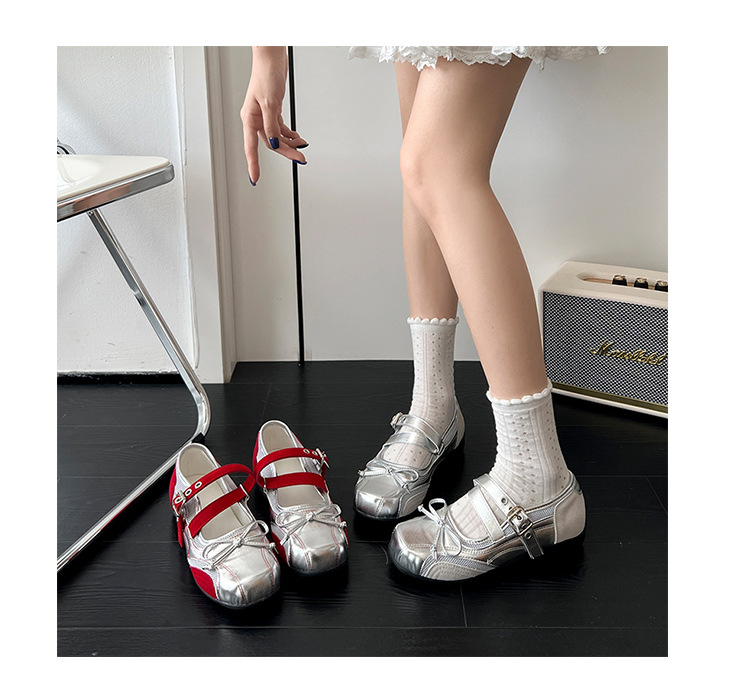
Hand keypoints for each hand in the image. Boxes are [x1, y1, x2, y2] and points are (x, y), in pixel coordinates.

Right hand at [240, 46, 307, 185]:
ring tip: (303, 148)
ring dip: (290, 143)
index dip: (253, 164)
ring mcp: (264, 115)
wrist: (271, 58)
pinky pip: (280, 128)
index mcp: (249, 118)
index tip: (255, 178)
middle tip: (300, 160)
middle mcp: (255, 118)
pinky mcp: (272, 110)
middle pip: (270, 143)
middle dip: (286, 152)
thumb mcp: (270, 103)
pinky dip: (289, 134)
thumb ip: (271, 126)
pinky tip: (297, 138)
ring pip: (277, 137)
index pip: (251, 147)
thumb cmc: (265, 75)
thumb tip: (273, 144)